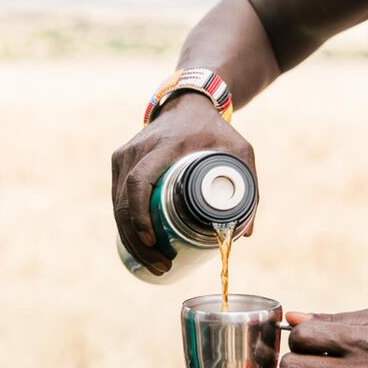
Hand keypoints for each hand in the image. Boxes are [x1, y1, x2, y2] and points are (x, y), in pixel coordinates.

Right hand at [110, 93, 257, 274]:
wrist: (187, 103)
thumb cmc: (215, 130)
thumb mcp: (240, 152)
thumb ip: (250, 188)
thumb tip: (244, 235)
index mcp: (163, 145)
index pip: (139, 181)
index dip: (140, 214)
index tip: (151, 240)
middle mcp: (136, 149)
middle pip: (124, 201)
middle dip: (137, 240)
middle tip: (160, 264)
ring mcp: (124, 155)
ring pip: (116, 204)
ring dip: (130, 238)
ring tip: (152, 262)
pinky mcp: (119, 162)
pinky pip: (117, 198)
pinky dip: (126, 225)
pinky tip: (138, 246)